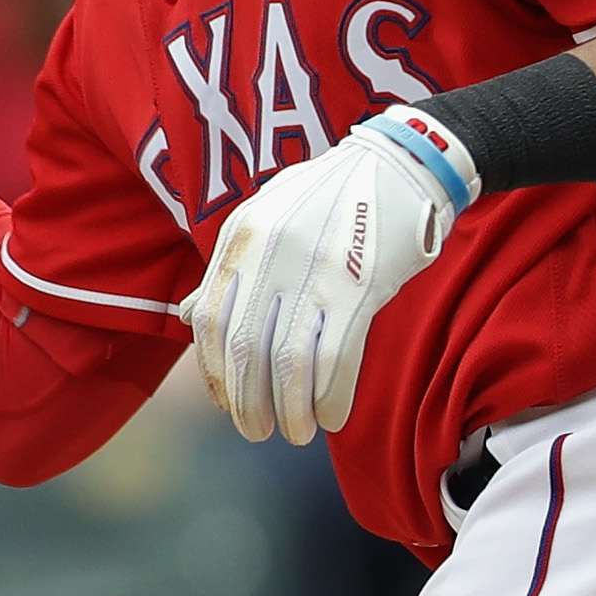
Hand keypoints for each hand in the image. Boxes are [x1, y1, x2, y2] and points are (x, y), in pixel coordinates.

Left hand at [185, 119, 466, 441]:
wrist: (403, 163)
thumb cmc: (333, 194)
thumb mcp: (268, 213)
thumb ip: (231, 264)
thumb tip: (192, 314)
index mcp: (242, 235)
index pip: (209, 319)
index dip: (213, 372)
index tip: (225, 403)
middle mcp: (271, 252)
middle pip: (243, 349)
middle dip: (246, 403)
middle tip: (255, 431)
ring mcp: (315, 270)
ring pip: (287, 363)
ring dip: (289, 410)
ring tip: (296, 433)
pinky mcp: (361, 287)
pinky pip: (335, 359)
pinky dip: (330, 397)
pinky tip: (332, 416)